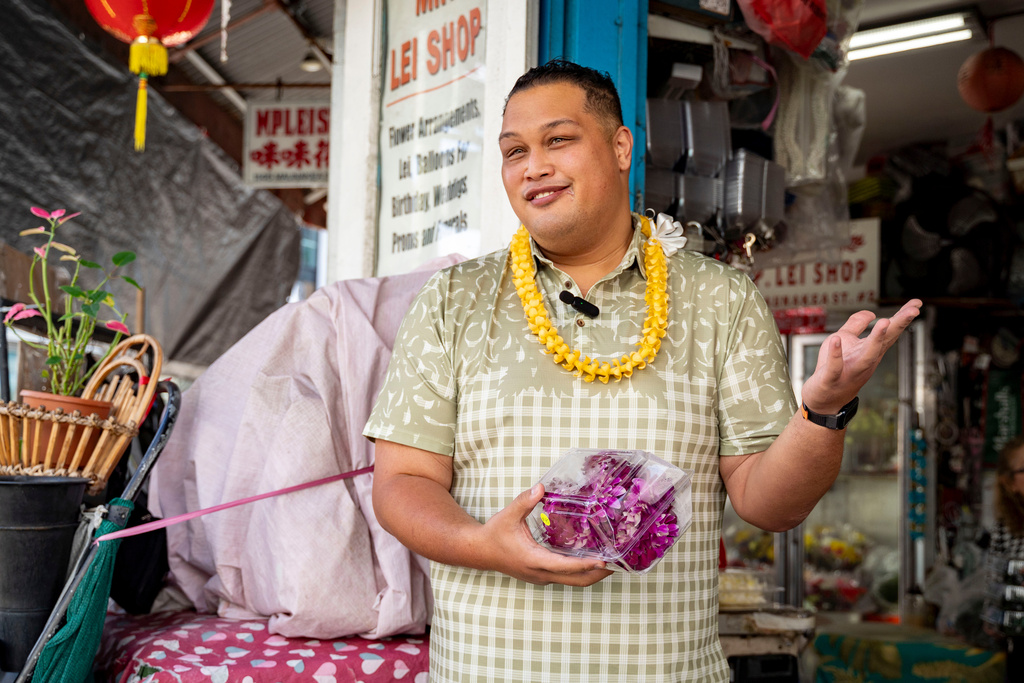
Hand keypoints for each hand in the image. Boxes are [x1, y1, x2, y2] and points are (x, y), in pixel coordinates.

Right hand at [479, 484, 613, 585]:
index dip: (585, 564)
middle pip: (576, 581)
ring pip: (573, 582)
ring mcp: (541, 576)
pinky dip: (581, 572)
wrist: (478, 551)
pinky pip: (566, 577)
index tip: (604, 561)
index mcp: (534, 560)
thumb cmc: (494, 534)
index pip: (565, 566)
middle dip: (598, 574)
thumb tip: (541, 487)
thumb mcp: (508, 515)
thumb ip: (524, 501)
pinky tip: (589, 559)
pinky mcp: (541, 575)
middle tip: (619, 564)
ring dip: (592, 574)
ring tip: (611, 563)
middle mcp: (540, 573)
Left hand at [799, 299, 921, 413]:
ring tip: (884, 321)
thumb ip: (856, 324)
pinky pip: (835, 367)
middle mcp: (865, 361)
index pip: (890, 332)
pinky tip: (836, 339)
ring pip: (867, 356)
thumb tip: (871, 312)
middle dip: (898, 326)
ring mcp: (850, 371)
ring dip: (876, 340)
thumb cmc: (835, 369)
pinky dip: (835, 355)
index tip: (917, 303)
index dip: (903, 317)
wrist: (823, 401)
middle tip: (913, 311)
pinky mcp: (831, 379)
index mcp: (870, 350)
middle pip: (885, 342)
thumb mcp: (845, 340)